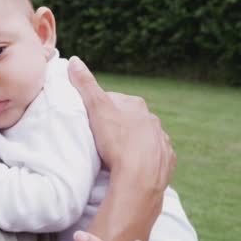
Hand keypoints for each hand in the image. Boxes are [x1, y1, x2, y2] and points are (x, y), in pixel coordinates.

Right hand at [67, 56, 175, 185]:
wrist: (138, 180)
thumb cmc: (116, 142)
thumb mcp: (96, 109)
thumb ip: (85, 84)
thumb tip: (74, 60)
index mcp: (136, 105)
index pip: (114, 100)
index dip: (99, 109)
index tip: (89, 120)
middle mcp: (153, 120)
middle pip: (130, 119)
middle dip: (117, 125)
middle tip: (100, 138)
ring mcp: (161, 142)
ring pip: (143, 137)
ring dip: (131, 142)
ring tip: (115, 155)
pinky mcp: (166, 162)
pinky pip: (154, 157)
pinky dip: (144, 159)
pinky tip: (133, 166)